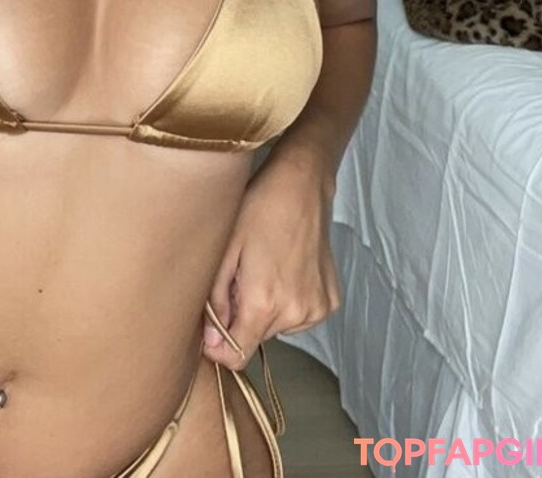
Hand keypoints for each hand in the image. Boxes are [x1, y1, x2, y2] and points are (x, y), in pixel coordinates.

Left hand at [201, 146, 340, 370]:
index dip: (218, 346)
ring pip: (277, 327)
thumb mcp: (223, 251)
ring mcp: (317, 308)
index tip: (211, 326)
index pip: (236, 357)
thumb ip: (214, 302)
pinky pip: (298, 315)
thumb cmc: (257, 209)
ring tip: (265, 266)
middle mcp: (295, 313)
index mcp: (264, 302)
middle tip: (240, 275)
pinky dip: (287, 300)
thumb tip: (211, 344)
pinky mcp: (330, 301)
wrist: (300, 184)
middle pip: (255, 338)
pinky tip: (286, 268)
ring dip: (265, 307)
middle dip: (241, 315)